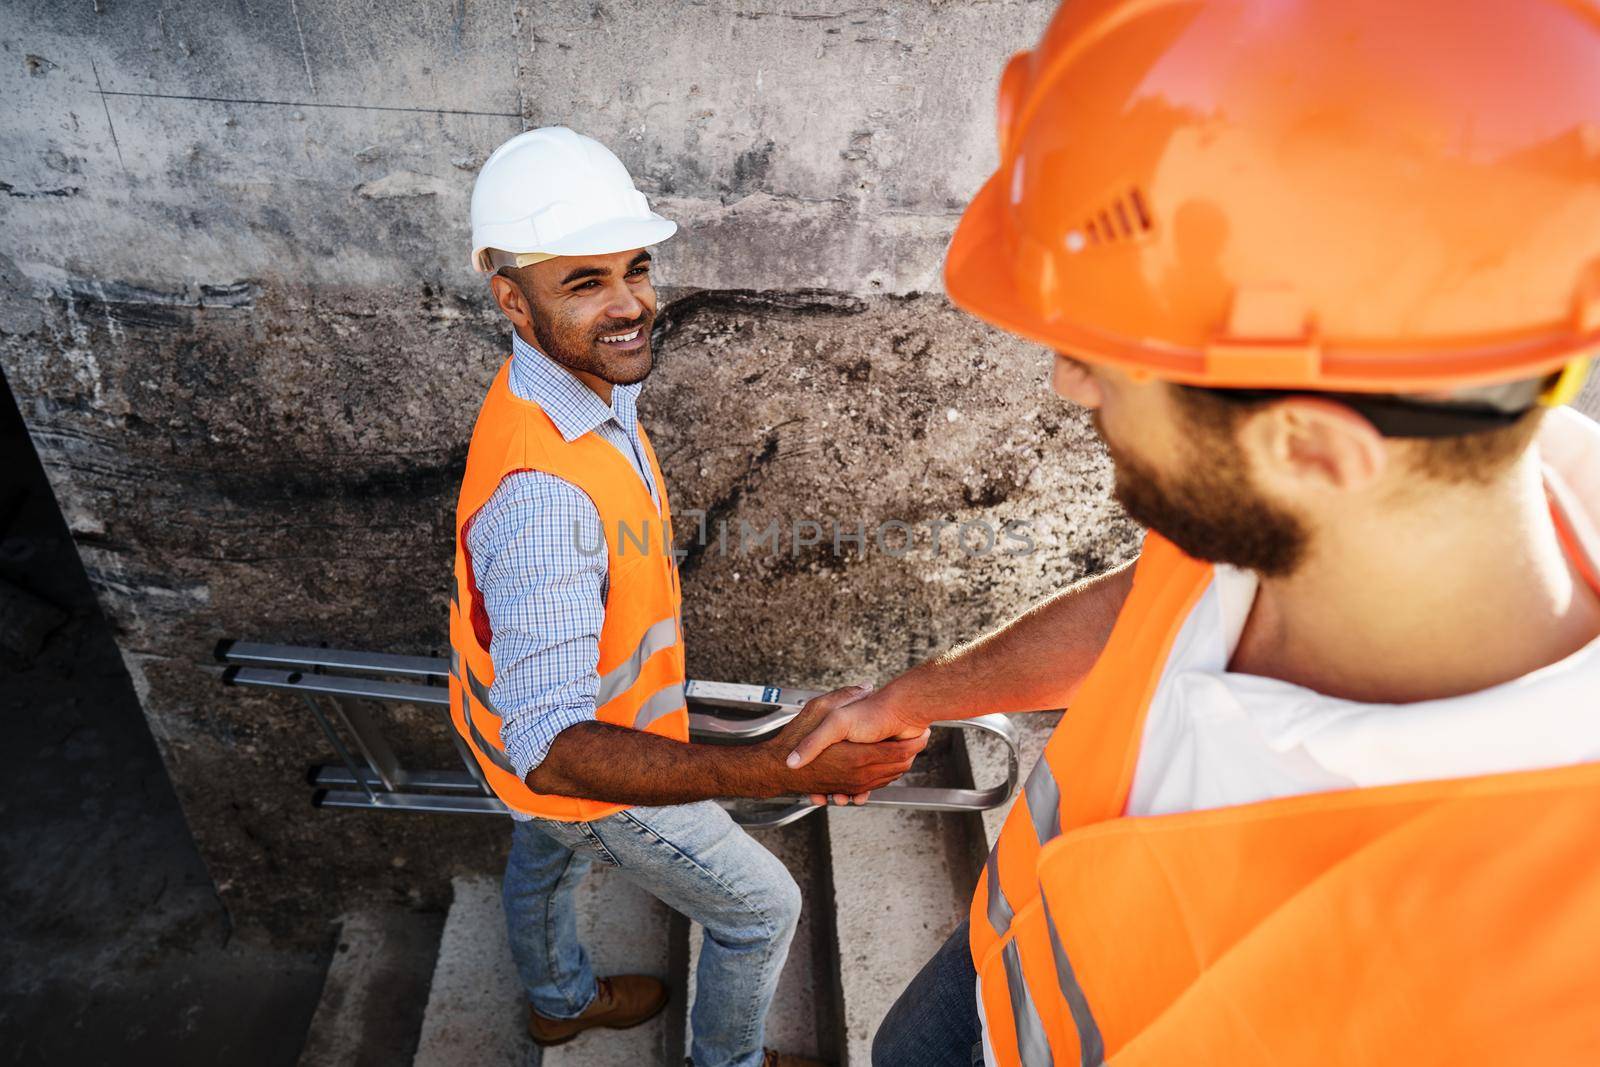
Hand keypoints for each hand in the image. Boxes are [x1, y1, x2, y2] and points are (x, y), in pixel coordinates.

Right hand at [759, 686, 928, 805]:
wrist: (776, 768)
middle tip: (920, 737)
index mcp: (858, 755)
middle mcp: (859, 774)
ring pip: (888, 777)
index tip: (922, 730)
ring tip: (908, 749)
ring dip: (899, 764)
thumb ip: (845, 697)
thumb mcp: (820, 709)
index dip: (914, 742)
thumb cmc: (795, 739)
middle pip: (899, 766)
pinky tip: (882, 764)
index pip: (900, 752)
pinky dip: (883, 776)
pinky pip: (873, 786)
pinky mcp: (846, 789)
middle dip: (911, 752)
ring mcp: (853, 784)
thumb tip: (866, 686)